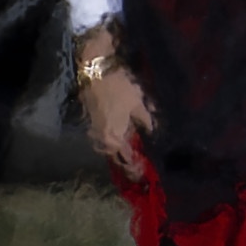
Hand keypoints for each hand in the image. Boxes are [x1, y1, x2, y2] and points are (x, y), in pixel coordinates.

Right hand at [75, 32, 147, 177]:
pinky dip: (114, 140)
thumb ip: (148, 123)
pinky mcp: (91, 119)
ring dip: (120, 152)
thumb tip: (154, 135)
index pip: (126, 160)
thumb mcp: (141, 105)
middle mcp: (101, 138)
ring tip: (134, 156)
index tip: (146, 176)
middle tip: (141, 169)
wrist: (95, 68)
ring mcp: (94, 129)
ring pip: (108, 147)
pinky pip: (104, 137)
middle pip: (116, 157)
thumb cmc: (120, 87)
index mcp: (113, 138)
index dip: (137, 169)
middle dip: (128, 163)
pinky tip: (124, 137)